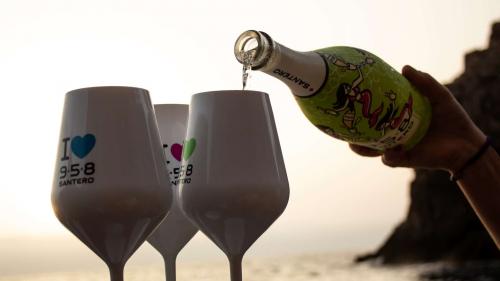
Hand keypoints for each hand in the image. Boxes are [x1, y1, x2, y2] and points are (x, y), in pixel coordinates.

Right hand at [350, 65, 485, 172]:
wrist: (467, 143)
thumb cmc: (452, 118)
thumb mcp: (438, 96)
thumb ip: (423, 82)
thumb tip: (403, 67)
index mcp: (398, 118)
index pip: (375, 114)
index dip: (361, 109)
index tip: (350, 100)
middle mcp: (394, 133)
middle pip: (366, 133)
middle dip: (352, 131)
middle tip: (343, 124)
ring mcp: (397, 148)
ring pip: (372, 150)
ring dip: (362, 148)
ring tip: (354, 143)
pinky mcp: (405, 160)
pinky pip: (390, 160)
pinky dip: (388, 156)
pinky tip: (389, 150)